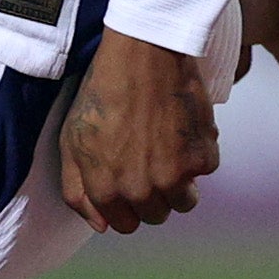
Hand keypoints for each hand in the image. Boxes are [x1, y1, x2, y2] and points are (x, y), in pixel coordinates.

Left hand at [58, 27, 218, 231]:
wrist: (143, 52)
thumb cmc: (104, 92)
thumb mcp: (72, 141)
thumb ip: (78, 190)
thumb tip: (100, 226)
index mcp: (106, 190)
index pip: (124, 224)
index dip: (127, 203)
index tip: (130, 180)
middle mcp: (140, 191)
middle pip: (156, 216)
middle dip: (153, 194)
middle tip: (150, 158)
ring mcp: (173, 177)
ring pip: (185, 201)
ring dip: (180, 181)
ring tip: (169, 146)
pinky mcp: (202, 158)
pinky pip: (205, 171)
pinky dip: (198, 152)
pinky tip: (182, 125)